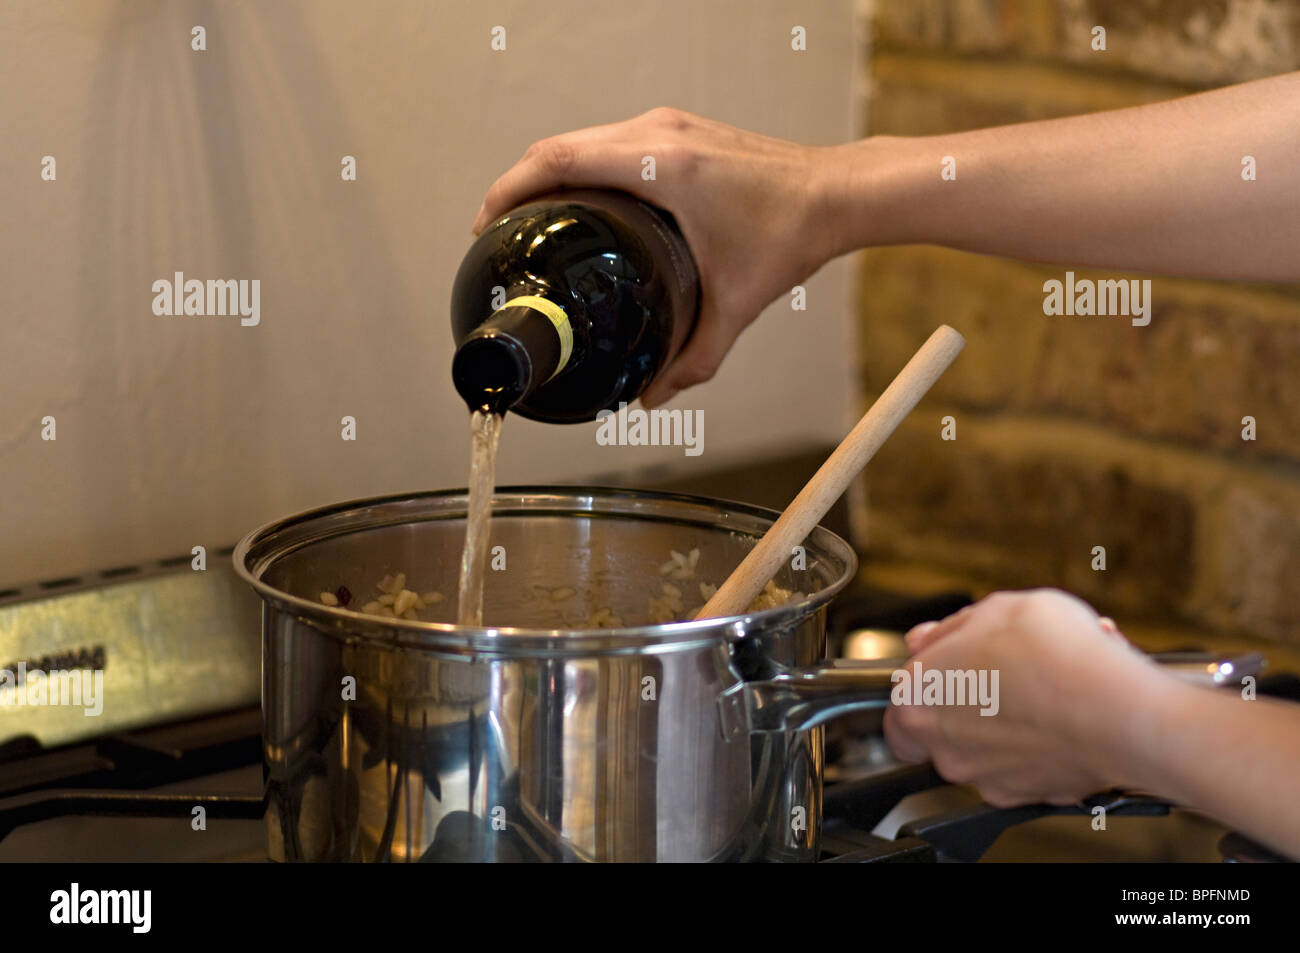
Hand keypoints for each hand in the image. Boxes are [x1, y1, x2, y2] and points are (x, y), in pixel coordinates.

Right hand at [472, 108, 844, 407]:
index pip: (558, 161)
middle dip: (516, 185)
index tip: (485, 226)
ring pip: (580, 136)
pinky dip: (579, 164)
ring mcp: (666, 124)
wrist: (835, 193)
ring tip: (527, 219)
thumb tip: (650, 397)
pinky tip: (574, 199)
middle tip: (497, 234)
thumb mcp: (735, 306)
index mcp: (661, 165)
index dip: (509, 190)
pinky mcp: (676, 128)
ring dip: (546, 171)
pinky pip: (607, 137)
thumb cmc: (790, 237)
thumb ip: (693, 359)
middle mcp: (657, 133)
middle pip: (557, 145)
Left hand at [883, 589, 1171, 806]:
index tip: (948, 674)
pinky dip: (1043, 745)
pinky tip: (1068, 711)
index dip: (924, 687)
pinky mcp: (1030, 796)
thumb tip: (929, 640)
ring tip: (1047, 684)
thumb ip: (951, 630)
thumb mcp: (994, 610)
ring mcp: (987, 778)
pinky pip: (1029, 766)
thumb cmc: (1054, 656)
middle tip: (1005, 673)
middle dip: (973, 702)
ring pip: (989, 747)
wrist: (1118, 710)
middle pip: (945, 727)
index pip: (898, 708)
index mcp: (919, 701)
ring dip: (1012, 720)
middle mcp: (946, 749)